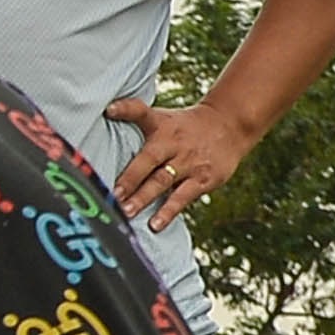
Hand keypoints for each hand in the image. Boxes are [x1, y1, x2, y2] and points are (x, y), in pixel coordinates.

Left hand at [97, 93, 260, 227]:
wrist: (230, 126)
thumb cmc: (184, 127)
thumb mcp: (161, 117)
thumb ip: (133, 117)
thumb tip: (104, 113)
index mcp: (161, 126)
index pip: (141, 112)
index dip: (125, 109)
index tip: (108, 111)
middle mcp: (174, 143)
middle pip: (148, 159)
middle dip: (129, 178)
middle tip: (111, 195)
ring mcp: (189, 162)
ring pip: (163, 181)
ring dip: (143, 198)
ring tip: (126, 213)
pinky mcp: (203, 179)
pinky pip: (182, 197)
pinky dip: (168, 211)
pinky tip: (155, 225)